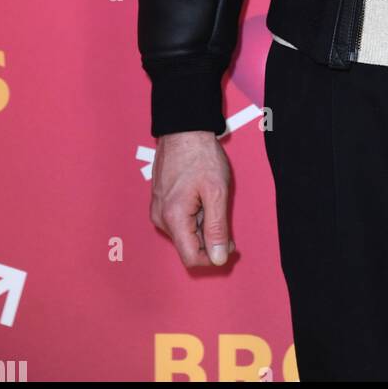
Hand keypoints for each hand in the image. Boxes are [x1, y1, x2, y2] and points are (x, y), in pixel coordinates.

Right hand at [150, 130, 236, 269]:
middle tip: (224, 217)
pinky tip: (201, 197)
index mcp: (174, 218)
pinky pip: (178, 221)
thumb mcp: (217, 192)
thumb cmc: (201, 156)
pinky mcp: (159, 203)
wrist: (183, 130)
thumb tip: (218, 259)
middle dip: (209, 239)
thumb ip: (217, 228)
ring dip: (202, 226)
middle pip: (188, 246)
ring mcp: (158, 210)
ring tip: (211, 200)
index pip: (191, 258)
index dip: (213, 257)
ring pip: (184, 234)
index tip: (230, 244)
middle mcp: (160, 218)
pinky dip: (194, 216)